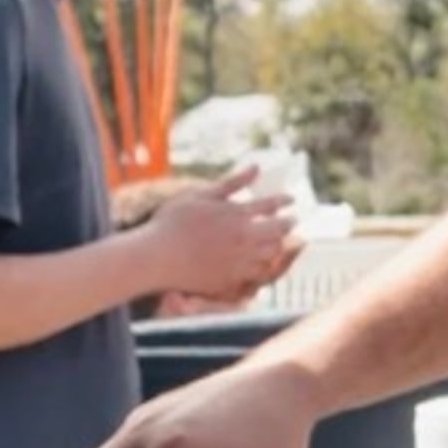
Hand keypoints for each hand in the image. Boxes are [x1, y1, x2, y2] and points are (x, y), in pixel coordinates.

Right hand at [142, 169, 298, 306]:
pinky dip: (265, 264)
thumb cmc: (173, 222)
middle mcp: (243, 238)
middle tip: (291, 221)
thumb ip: (232, 182)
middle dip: (288, 224)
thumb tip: (256, 167)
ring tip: (277, 240)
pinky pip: (258, 274)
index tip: (291, 200)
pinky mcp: (231, 280)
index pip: (271, 205)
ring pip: (272, 253)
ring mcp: (239, 261)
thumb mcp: (201, 195)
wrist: (156, 257)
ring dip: (278, 244)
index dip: (284, 201)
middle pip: (279, 231)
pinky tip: (262, 260)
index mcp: (237, 214)